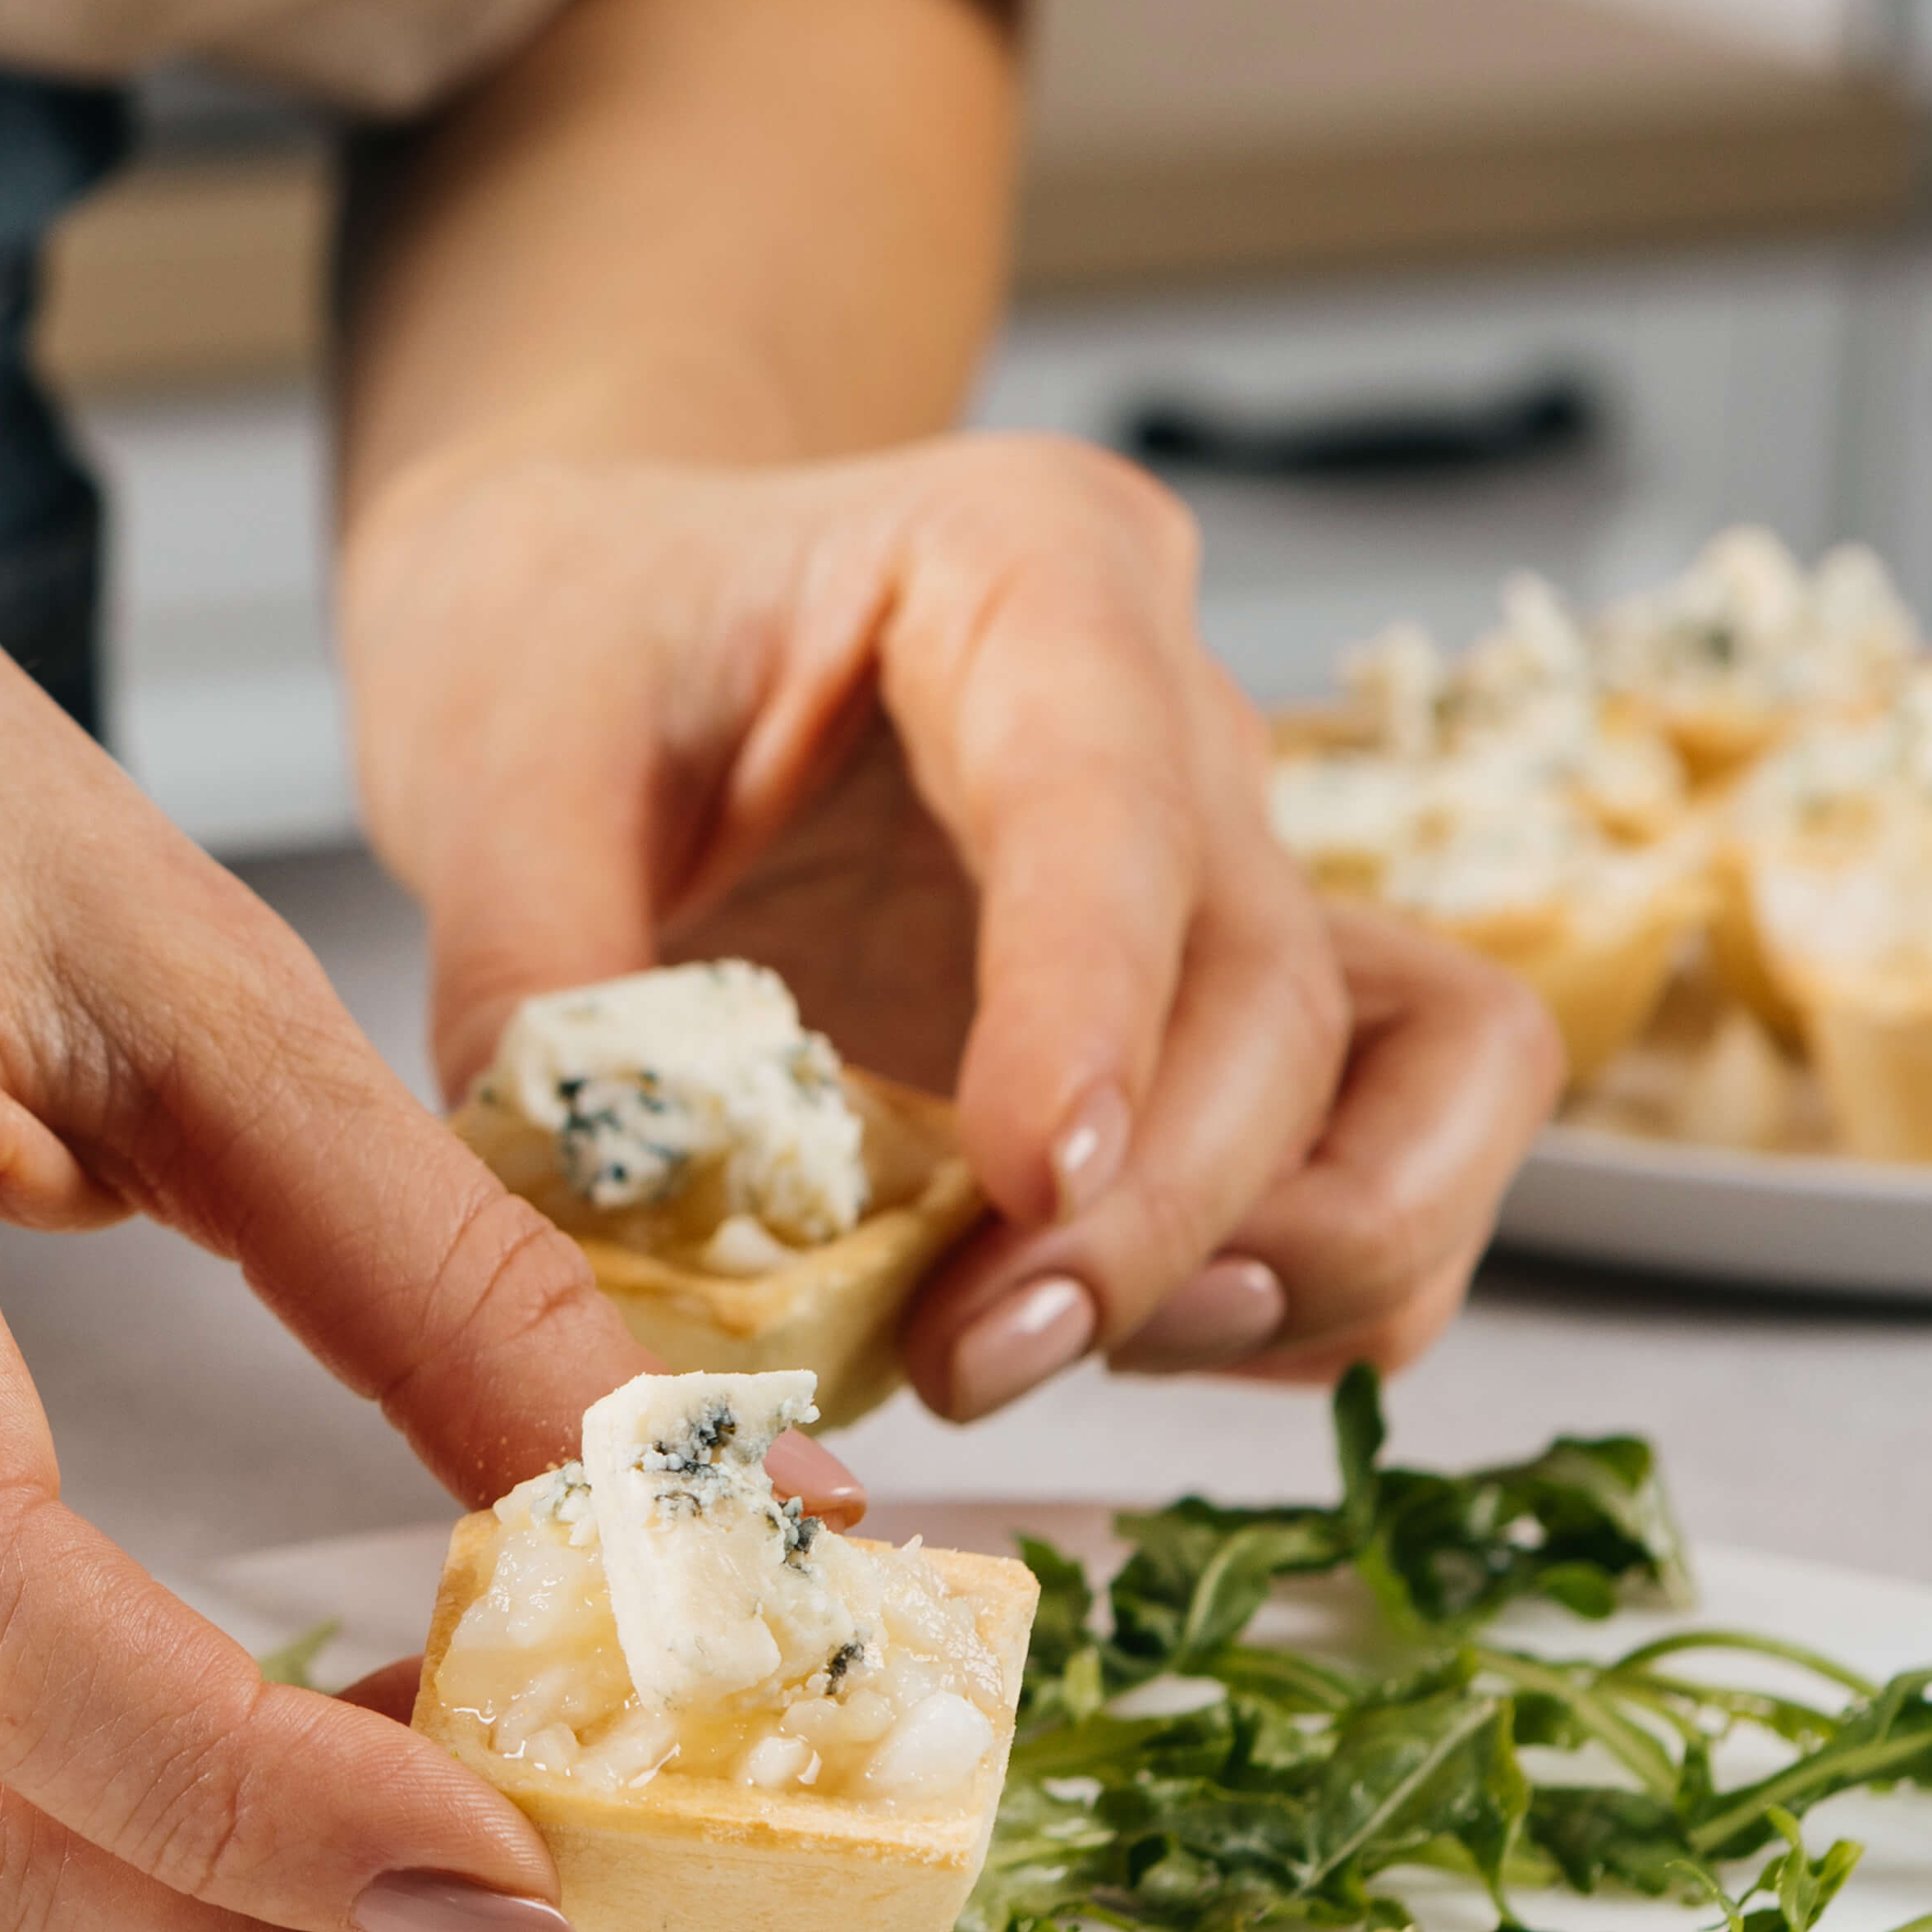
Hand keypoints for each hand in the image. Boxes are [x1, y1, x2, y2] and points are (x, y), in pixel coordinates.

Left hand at [341, 436, 1562, 1411]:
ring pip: (1433, 1080)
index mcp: (1022, 574)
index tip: (1035, 1181)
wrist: (613, 609)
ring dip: (1285, 1267)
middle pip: (1282, 987)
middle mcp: (1182, 714)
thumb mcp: (498, 759)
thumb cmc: (580, 637)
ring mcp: (1237, 867)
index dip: (1097, 1004)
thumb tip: (589, 1220)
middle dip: (1159, 1211)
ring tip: (1038, 1355)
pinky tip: (1091, 1338)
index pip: (1115, 800)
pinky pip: (1379, 1161)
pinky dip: (1287, 1293)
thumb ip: (537, 977)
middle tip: (961, 1357)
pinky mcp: (1226, 1010)